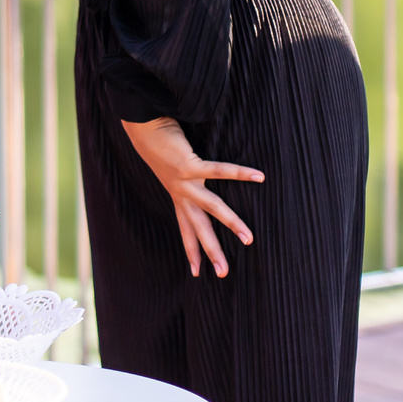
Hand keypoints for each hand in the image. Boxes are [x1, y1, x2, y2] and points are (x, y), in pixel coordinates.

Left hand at [120, 117, 262, 278]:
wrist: (142, 127)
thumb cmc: (160, 144)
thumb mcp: (173, 168)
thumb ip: (188, 176)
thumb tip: (199, 176)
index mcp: (178, 196)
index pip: (186, 229)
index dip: (191, 250)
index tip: (196, 273)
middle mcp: (181, 193)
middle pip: (199, 228)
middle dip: (211, 252)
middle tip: (224, 274)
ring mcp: (185, 182)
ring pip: (212, 208)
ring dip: (232, 224)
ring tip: (249, 239)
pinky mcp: (189, 165)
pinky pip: (220, 170)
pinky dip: (240, 173)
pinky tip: (259, 177)